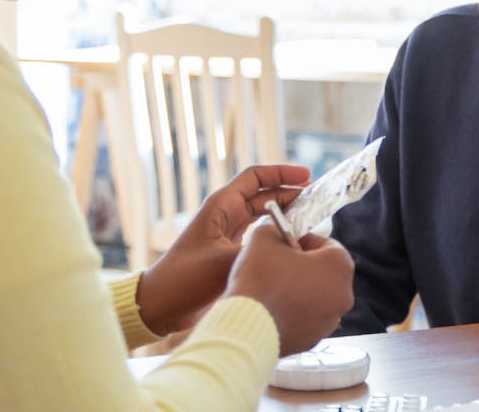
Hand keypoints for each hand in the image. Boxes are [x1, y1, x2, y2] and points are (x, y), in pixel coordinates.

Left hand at [135, 164, 309, 334]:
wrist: (161, 306)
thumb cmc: (183, 279)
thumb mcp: (222, 262)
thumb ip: (256, 251)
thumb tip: (289, 246)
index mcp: (221, 206)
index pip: (255, 177)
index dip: (281, 173)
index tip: (306, 176)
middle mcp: (226, 216)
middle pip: (264, 195)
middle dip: (290, 194)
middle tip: (318, 199)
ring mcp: (229, 235)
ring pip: (264, 216)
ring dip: (286, 215)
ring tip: (312, 218)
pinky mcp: (231, 253)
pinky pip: (260, 236)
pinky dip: (277, 235)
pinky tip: (294, 244)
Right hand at [228, 220, 354, 355]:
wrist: (245, 328)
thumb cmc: (259, 278)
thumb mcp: (263, 237)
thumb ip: (275, 230)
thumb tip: (276, 234)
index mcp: (340, 266)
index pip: (326, 245)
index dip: (303, 242)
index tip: (284, 246)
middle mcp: (343, 295)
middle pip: (324, 273)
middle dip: (303, 267)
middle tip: (277, 267)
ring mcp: (329, 321)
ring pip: (316, 298)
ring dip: (299, 291)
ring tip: (271, 290)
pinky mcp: (313, 341)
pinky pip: (305, 320)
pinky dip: (293, 314)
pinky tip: (271, 310)